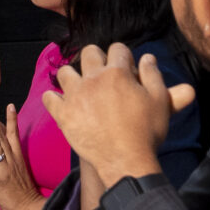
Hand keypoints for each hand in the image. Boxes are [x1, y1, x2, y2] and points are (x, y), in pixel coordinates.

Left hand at [0, 105, 48, 209]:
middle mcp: (12, 160)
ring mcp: (5, 170)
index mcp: (17, 157)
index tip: (10, 105)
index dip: (11, 119)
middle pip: (3, 138)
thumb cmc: (22, 191)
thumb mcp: (16, 173)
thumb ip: (2, 163)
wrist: (29, 207)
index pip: (14, 135)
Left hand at [43, 44, 196, 195]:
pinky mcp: (63, 114)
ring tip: (81, 87)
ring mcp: (75, 96)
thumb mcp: (160, 101)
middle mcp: (93, 79)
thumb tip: (147, 57)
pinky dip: (53, 98)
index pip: (117, 48)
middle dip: (97, 57)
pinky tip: (61, 103)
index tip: (126, 68)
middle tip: (102, 73)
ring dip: (73, 76)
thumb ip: (154, 75)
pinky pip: (49, 98)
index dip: (123, 56)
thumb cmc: (146, 132)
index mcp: (118, 73)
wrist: (126, 161)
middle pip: (89, 52)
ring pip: (65, 72)